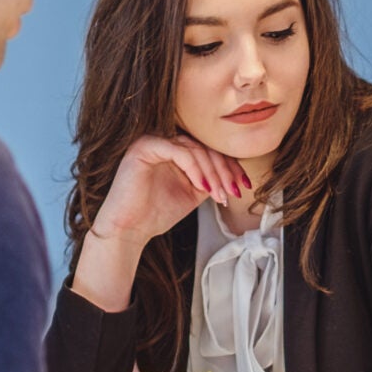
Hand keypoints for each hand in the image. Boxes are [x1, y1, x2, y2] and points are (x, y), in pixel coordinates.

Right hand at [69, 135, 250, 312]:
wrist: (128, 230)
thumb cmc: (155, 214)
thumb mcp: (193, 193)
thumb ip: (210, 178)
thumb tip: (235, 174)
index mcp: (174, 149)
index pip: (208, 150)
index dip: (229, 166)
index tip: (243, 185)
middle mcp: (163, 141)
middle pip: (204, 147)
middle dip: (224, 170)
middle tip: (234, 192)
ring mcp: (153, 141)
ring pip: (195, 148)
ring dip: (213, 173)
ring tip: (220, 195)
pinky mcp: (145, 147)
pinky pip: (179, 151)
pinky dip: (196, 169)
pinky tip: (203, 187)